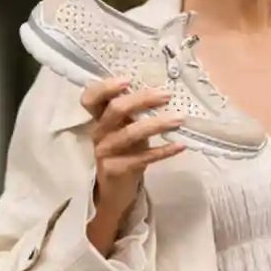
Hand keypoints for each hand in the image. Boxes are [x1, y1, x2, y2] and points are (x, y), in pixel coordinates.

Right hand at [80, 78, 184, 244]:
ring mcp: (104, 152)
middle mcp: (98, 133)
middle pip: (115, 110)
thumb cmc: (125, 153)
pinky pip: (142, 158)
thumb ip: (134, 113)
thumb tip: (160, 91)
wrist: (114, 191)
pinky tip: (180, 145)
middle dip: (142, 100)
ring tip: (179, 119)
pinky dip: (163, 151)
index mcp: (99, 119)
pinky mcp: (115, 170)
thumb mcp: (125, 130)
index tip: (127, 80)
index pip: (90, 98)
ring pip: (129, 133)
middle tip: (167, 95)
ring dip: (157, 124)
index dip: (105, 88)